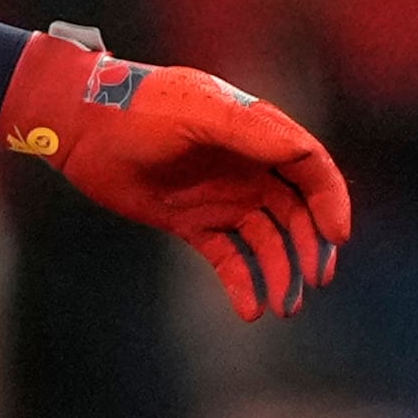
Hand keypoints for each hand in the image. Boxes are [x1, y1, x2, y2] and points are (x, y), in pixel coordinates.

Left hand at [0, 33, 351, 319]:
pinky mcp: (192, 222)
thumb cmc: (140, 107)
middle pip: (297, 209)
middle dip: (312, 244)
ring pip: (267, 240)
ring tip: (283, 307)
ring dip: (281, 272)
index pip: (310, 166)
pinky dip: (243, 284)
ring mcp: (221, 195)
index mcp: (256, 131)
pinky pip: (228, 258)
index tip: (335, 236)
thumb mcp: (198, 110)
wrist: (82, 126)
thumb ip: (250, 128)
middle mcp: (246, 165)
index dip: (330, 200)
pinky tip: (250, 310)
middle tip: (316, 280)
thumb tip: (303, 151)